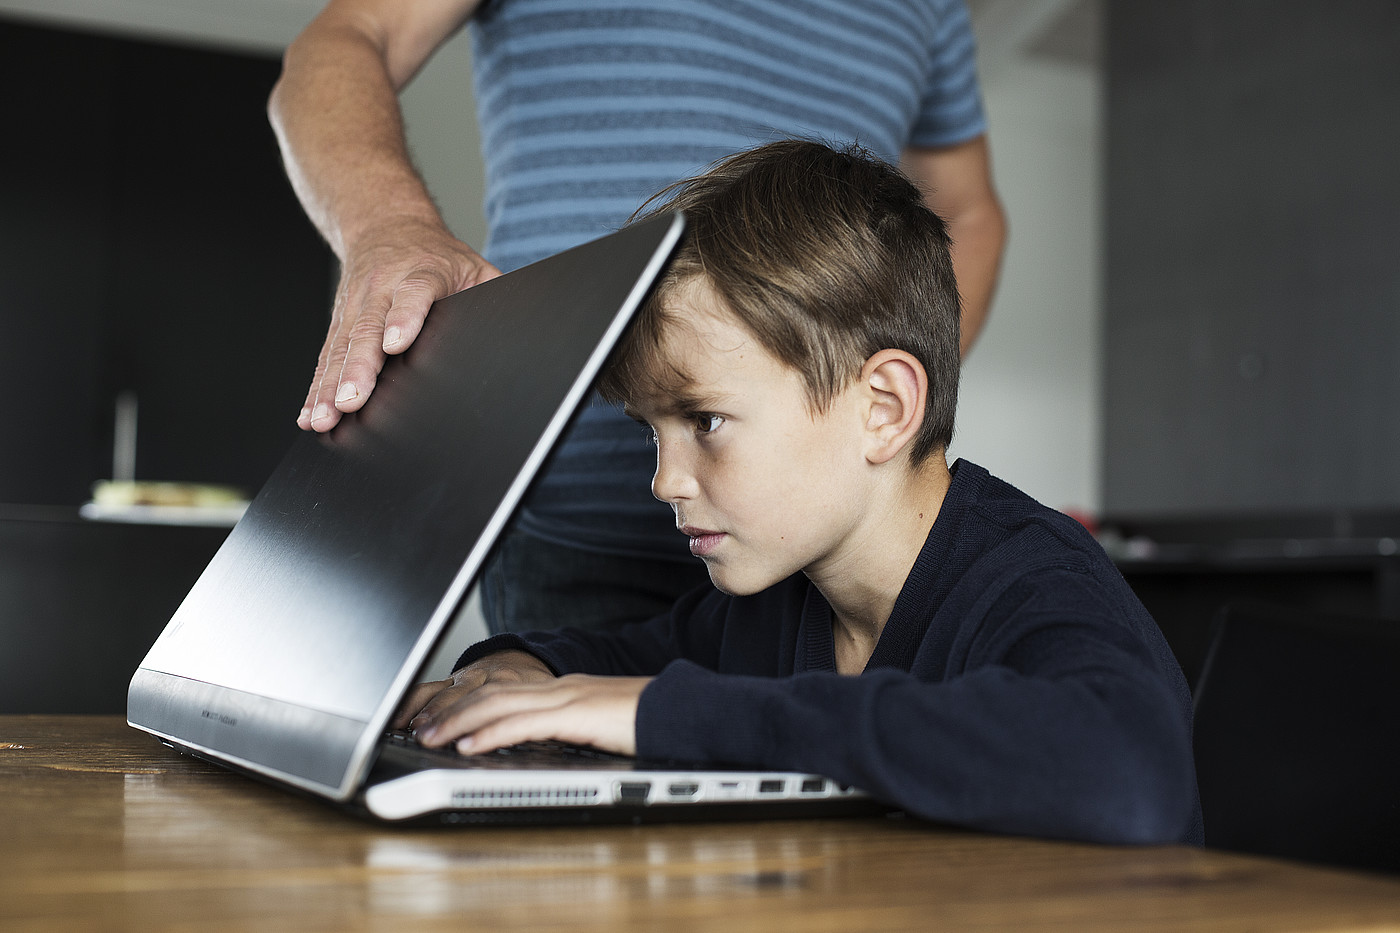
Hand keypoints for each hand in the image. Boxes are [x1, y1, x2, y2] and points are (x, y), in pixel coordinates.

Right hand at [299, 214, 500, 431]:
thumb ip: (494, 295)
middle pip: (367, 329)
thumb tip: (531, 330)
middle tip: (351, 401)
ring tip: (325, 417)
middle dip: (357, 368)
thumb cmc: (438, 255)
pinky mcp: (339, 323)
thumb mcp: (473, 266)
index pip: (413, 294)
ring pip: (341, 348)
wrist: (385, 223)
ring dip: (329, 385)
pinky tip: (311, 415)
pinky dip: (315, 387)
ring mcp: (356, 307)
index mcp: (421, 272)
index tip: (396, 344)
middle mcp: (381, 289)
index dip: (405, 318)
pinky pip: (326, 358)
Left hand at [398, 653, 650, 757]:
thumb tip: (539, 745)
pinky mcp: (577, 715)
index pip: (503, 691)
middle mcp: (559, 688)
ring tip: (430, 737)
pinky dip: (491, 734)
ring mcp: (567, 698)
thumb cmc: (647, 722)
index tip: (438, 718)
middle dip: (450, 710)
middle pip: (491, 693)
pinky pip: (524, 724)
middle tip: (418, 727)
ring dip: (458, 722)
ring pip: (498, 704)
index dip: (466, 703)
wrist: (683, 710)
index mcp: (563, 690)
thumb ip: (569, 731)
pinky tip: (469, 745)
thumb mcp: (598, 726)